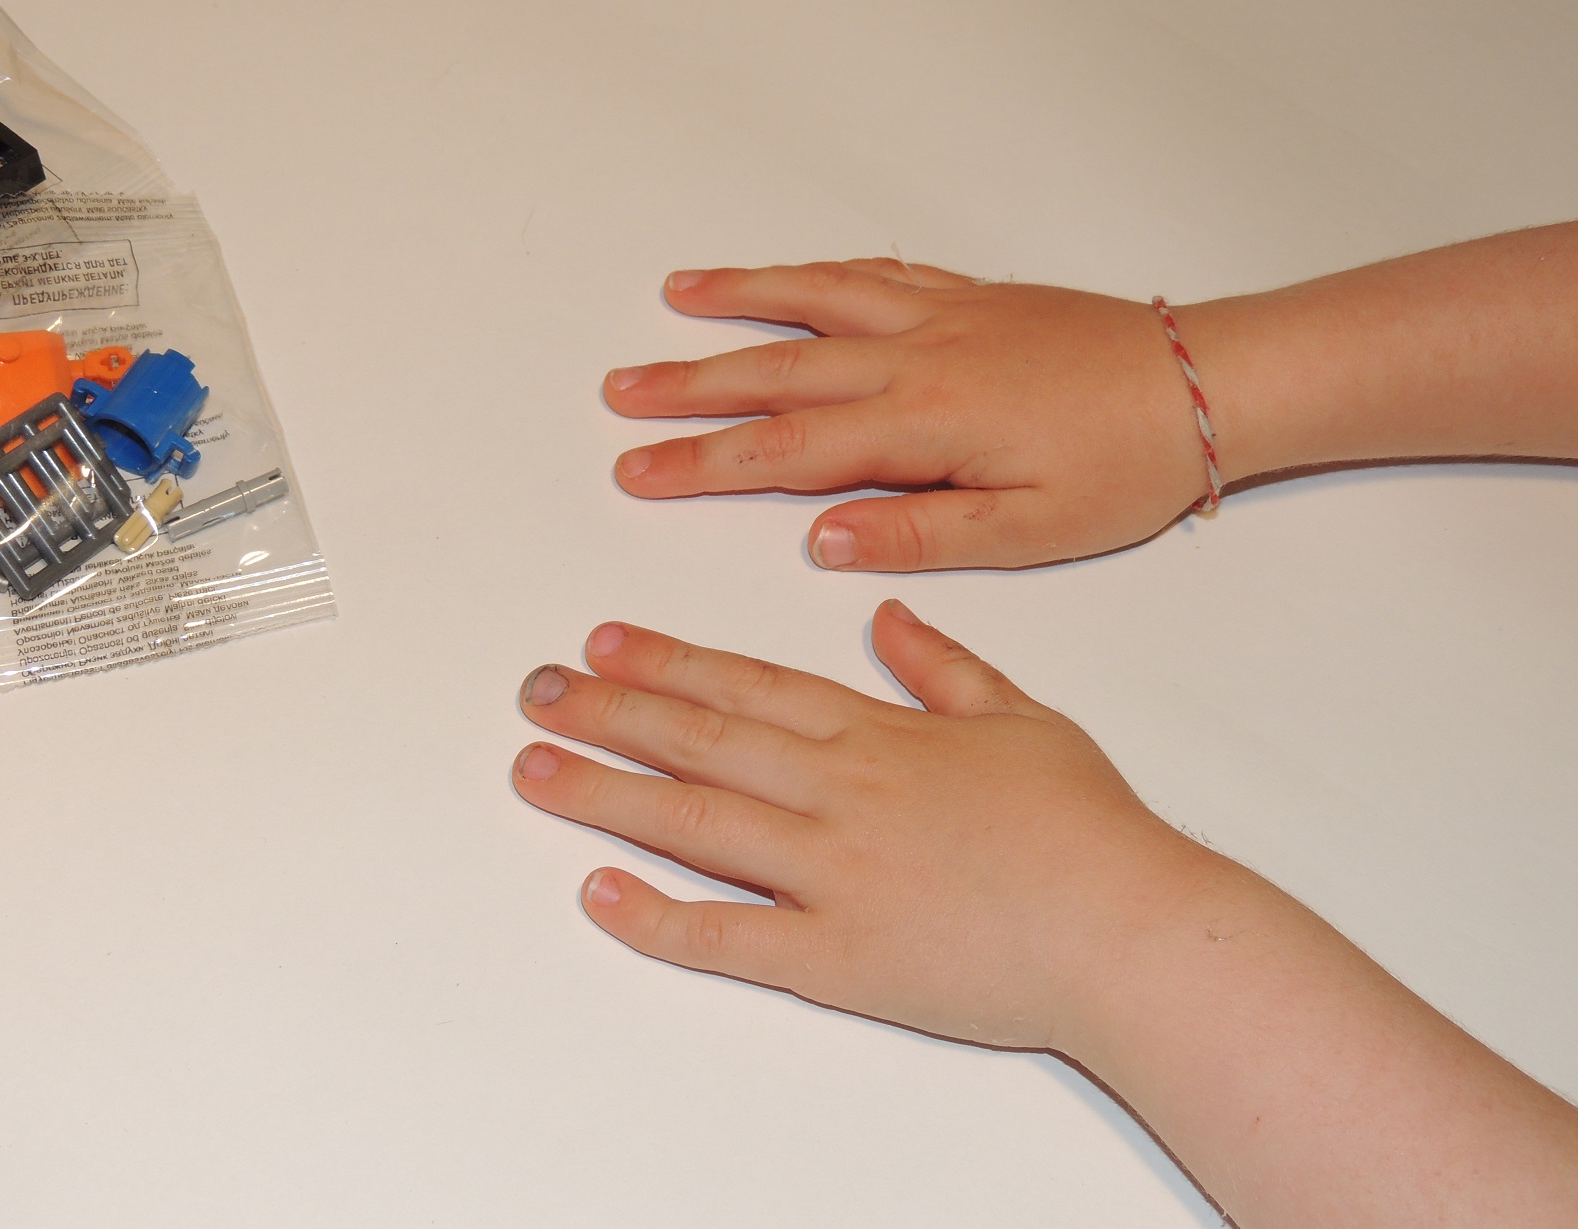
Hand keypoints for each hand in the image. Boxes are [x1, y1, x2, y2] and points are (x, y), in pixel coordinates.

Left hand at [512, 600, 1214, 1049]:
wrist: (1130, 930)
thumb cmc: (1088, 828)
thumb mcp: (1023, 718)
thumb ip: (945, 665)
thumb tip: (890, 615)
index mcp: (879, 735)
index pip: (747, 685)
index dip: (668, 660)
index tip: (604, 642)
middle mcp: (839, 793)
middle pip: (699, 741)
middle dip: (609, 711)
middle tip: (537, 691)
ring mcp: (830, 875)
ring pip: (693, 822)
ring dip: (604, 792)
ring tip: (534, 769)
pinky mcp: (836, 957)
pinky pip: (728, 935)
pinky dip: (657, 916)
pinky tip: (597, 891)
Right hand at [604, 260, 1216, 570]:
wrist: (1207, 385)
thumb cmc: (1126, 467)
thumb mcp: (1029, 532)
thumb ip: (919, 534)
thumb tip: (820, 539)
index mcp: (924, 426)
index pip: (787, 450)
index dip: (702, 462)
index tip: (637, 469)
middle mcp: (917, 358)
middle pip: (779, 371)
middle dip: (691, 384)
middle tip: (621, 392)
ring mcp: (940, 318)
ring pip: (817, 303)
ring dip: (741, 301)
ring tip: (676, 298)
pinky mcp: (969, 298)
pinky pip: (873, 274)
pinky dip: (818, 274)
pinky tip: (787, 277)